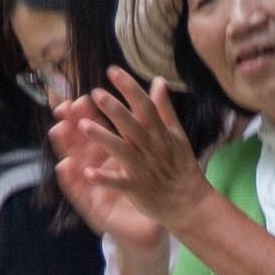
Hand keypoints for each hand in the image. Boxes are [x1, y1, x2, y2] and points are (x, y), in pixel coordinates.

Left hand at [48, 70, 207, 246]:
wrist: (190, 202)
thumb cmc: (182, 166)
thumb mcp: (177, 134)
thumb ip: (164, 108)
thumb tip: (159, 81)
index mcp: (160, 133)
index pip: (145, 106)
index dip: (129, 88)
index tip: (113, 71)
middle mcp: (151, 148)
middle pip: (131, 125)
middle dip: (114, 109)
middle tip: (95, 93)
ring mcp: (144, 168)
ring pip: (122, 151)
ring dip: (103, 138)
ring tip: (83, 126)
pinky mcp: (137, 189)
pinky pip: (119, 183)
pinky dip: (104, 179)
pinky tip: (88, 173)